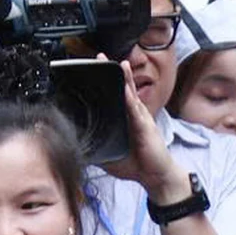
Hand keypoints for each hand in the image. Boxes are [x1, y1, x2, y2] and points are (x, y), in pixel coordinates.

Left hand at [104, 65, 180, 196]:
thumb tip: (78, 145)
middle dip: (113, 73)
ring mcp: (141, 119)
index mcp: (126, 120)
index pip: (114, 96)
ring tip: (118, 64)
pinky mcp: (146, 127)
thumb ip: (97, 147)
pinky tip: (126, 89)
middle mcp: (134, 115)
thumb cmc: (137, 165)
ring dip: (124, 79)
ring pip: (131, 95)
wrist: (156, 177)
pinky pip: (137, 111)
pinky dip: (131, 99)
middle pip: (123, 89)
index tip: (93, 69)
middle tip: (100, 57)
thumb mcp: (111, 156)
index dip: (106, 82)